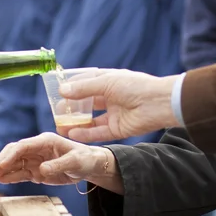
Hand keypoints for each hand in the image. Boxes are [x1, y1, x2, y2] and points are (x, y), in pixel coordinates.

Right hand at [0, 132, 122, 193]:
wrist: (91, 166)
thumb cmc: (85, 159)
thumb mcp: (75, 162)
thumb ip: (58, 165)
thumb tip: (41, 170)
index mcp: (45, 141)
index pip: (22, 146)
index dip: (9, 156)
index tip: (0, 166)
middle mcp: (37, 148)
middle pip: (14, 152)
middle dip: (2, 161)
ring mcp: (36, 159)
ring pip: (15, 163)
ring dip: (4, 170)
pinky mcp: (37, 170)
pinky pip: (21, 173)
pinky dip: (12, 176)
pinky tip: (3, 180)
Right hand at [58, 69, 178, 143]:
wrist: (160, 103)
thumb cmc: (135, 86)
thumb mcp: (106, 82)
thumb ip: (83, 89)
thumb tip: (62, 91)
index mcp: (108, 81)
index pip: (85, 83)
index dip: (71, 87)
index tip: (56, 92)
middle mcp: (110, 97)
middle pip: (87, 103)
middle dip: (72, 108)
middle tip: (56, 112)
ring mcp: (114, 113)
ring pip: (91, 120)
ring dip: (76, 123)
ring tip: (60, 126)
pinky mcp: (118, 129)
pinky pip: (99, 132)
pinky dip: (86, 133)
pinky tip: (72, 133)